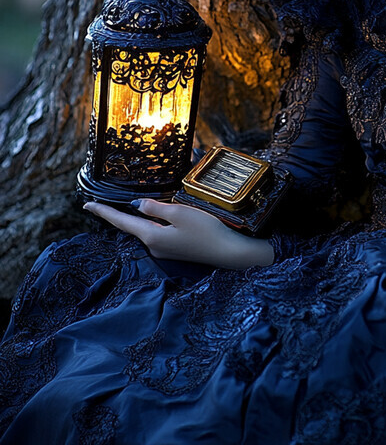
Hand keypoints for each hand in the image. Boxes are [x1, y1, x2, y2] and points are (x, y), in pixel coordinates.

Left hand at [83, 198, 273, 268]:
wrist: (229, 252)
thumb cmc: (206, 231)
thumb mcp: (180, 213)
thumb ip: (156, 208)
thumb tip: (138, 205)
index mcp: (151, 236)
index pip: (121, 222)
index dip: (103, 212)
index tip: (86, 204)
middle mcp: (154, 245)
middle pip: (132, 226)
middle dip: (119, 214)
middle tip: (103, 202)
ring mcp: (165, 249)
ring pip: (147, 228)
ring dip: (140, 217)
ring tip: (131, 205)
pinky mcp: (176, 249)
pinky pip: (159, 232)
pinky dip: (154, 222)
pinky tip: (158, 215)